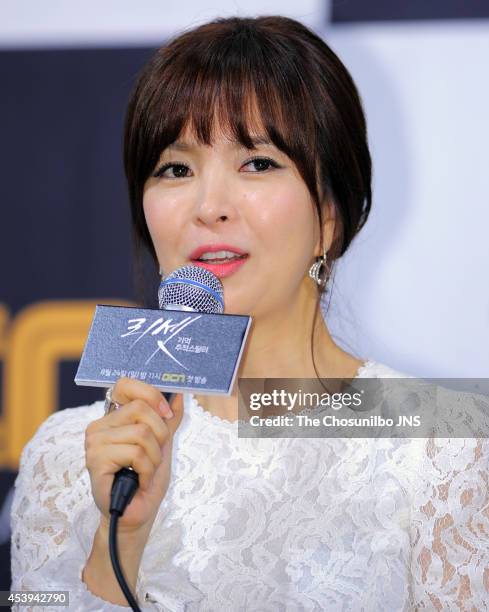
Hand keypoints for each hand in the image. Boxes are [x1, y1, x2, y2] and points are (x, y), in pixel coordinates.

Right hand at [84, 377, 182, 535]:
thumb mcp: (163, 443)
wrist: (136, 514)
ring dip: (154, 457)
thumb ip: (169, 419)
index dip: (150, 395)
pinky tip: (139, 481)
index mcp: (112, 418)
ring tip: (145, 472)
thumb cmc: (146, 479)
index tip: (166, 414)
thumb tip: (179, 393)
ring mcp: (94, 443)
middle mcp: (99, 427)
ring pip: (142, 433)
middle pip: (141, 409)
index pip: (125, 384)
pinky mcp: (95, 461)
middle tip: (153, 456)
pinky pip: (136, 453)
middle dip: (160, 435)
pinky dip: (147, 470)